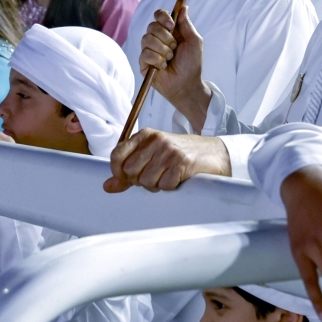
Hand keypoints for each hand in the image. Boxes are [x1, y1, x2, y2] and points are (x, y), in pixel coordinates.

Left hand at [104, 129, 230, 192]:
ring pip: (146, 181)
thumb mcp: (152, 156)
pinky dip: (170, 186)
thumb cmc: (180, 154)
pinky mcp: (182, 163)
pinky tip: (178, 177)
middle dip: (140, 180)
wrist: (214, 152)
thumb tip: (108, 186)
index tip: (126, 178)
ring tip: (167, 175)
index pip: (116, 155)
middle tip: (155, 176)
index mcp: (145, 135)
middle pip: (130, 171)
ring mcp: (169, 151)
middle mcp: (155, 140)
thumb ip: (128, 170)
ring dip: (156, 185)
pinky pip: (164, 185)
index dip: (117, 172)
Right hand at [138, 6, 211, 130]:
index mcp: (169, 31)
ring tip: (170, 59)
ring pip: (147, 39)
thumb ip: (187, 24)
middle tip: (174, 48)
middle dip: (165, 37)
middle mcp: (157, 38)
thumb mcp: (194, 42)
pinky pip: (145, 54)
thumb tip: (183, 7)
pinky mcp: (143, 62)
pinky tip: (163, 66)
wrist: (187, 84)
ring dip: (162, 50)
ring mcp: (149, 50)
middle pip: (152, 26)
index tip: (171, 25)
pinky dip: (157, 60)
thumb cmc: (192, 64)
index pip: (158, 15)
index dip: (163, 17)